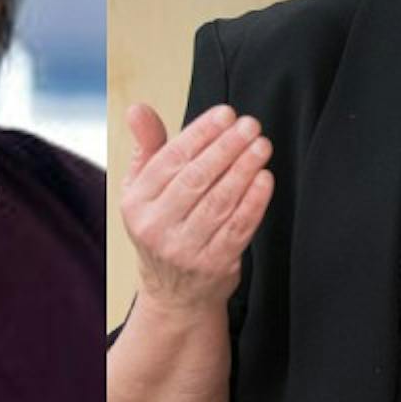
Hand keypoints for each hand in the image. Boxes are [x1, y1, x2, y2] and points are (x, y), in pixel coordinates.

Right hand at [119, 102, 274, 318]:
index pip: (170, 160)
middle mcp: (155, 227)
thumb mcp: (143, 189)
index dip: (200, 133)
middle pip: (196, 179)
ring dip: (244, 170)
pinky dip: (254, 201)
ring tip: (261, 145)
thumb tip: (137, 109)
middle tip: (250, 125)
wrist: (174, 292)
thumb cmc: (162, 225)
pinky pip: (237, 227)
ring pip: (219, 202)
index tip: (225, 114)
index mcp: (136, 202)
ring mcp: (184, 249)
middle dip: (226, 147)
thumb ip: (147, 147)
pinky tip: (265, 178)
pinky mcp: (213, 264)